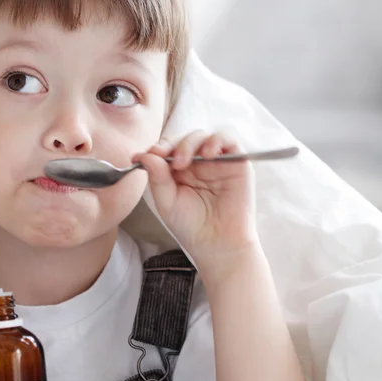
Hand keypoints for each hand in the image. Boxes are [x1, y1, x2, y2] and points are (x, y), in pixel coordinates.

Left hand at [133, 131, 257, 275]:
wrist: (218, 245)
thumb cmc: (191, 226)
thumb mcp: (167, 201)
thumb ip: (157, 177)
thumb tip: (145, 154)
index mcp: (179, 170)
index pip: (168, 148)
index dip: (158, 147)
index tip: (148, 154)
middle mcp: (198, 163)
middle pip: (184, 138)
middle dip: (172, 145)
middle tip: (167, 160)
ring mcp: (217, 161)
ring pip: (203, 135)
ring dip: (191, 142)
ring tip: (183, 161)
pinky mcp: (237, 162)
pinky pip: (228, 138)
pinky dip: (217, 140)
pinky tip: (208, 154)